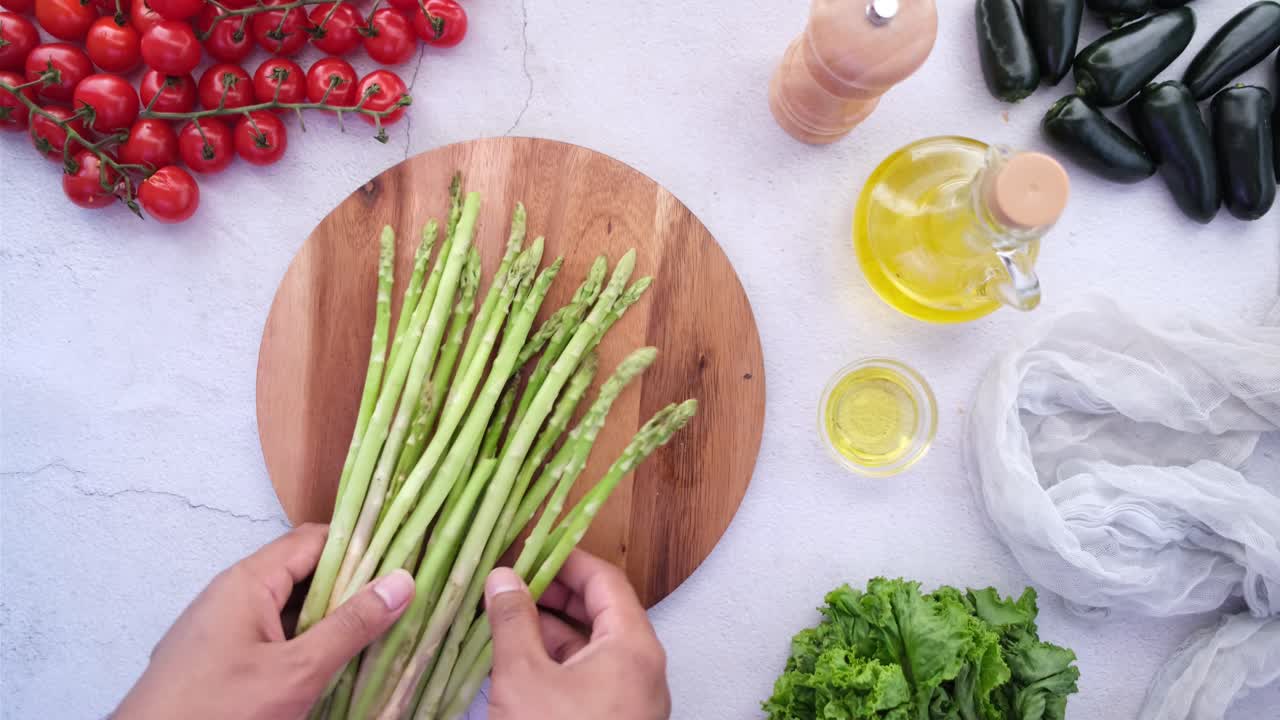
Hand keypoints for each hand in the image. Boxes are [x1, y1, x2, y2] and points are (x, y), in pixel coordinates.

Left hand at [114, 523, 415, 719]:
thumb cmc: (218, 712)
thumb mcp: (296, 672)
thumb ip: (350, 626)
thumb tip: (402, 581)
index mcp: (247, 582)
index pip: (315, 540)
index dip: (361, 545)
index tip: (405, 558)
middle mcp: (232, 595)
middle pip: (304, 575)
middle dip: (352, 588)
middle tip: (400, 603)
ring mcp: (222, 630)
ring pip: (289, 611)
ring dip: (330, 622)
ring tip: (378, 634)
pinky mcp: (218, 662)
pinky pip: (271, 639)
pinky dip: (304, 647)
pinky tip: (333, 668)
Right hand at [484, 549, 670, 719]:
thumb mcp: (524, 677)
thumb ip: (513, 622)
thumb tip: (503, 581)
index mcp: (633, 647)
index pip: (606, 580)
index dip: (567, 561)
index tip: (534, 552)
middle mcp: (643, 669)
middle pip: (602, 611)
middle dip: (555, 595)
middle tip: (516, 586)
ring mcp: (632, 697)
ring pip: (593, 647)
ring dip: (552, 630)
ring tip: (509, 621)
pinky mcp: (616, 718)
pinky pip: (591, 677)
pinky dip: (559, 662)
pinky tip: (521, 661)